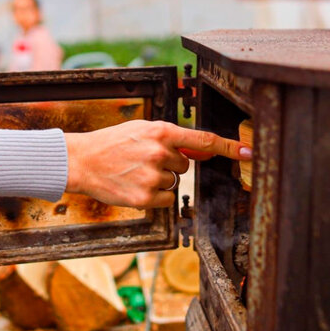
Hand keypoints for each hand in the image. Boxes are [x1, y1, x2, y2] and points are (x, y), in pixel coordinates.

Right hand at [64, 120, 250, 208]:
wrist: (81, 161)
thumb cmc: (111, 143)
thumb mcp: (142, 130)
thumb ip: (173, 139)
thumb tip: (203, 151)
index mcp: (161, 131)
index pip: (204, 140)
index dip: (229, 147)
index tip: (248, 152)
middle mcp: (160, 152)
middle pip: (186, 166)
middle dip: (171, 165)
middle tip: (145, 161)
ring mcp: (152, 176)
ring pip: (174, 183)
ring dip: (160, 180)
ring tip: (135, 172)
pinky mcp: (145, 198)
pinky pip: (166, 200)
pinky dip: (154, 196)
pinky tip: (135, 186)